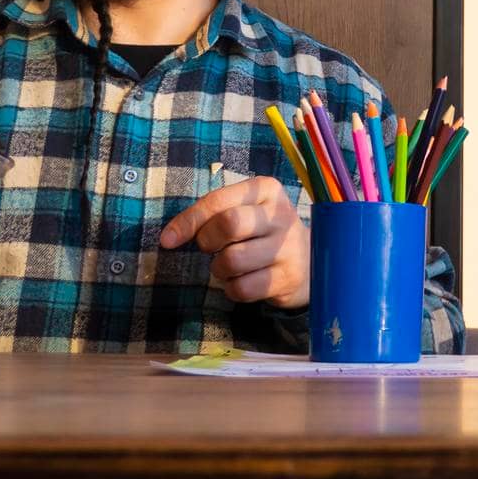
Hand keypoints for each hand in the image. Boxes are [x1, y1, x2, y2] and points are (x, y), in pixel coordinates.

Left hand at [159, 176, 309, 308]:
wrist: (309, 260)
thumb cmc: (263, 231)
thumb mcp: (245, 209)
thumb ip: (211, 213)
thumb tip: (169, 238)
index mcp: (267, 190)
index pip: (218, 200)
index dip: (188, 221)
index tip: (168, 240)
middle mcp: (280, 215)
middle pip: (229, 224)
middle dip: (208, 241)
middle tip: (210, 248)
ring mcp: (287, 247)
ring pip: (232, 260)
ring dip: (219, 269)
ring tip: (229, 265)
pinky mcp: (287, 278)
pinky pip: (242, 288)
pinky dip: (232, 289)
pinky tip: (242, 280)